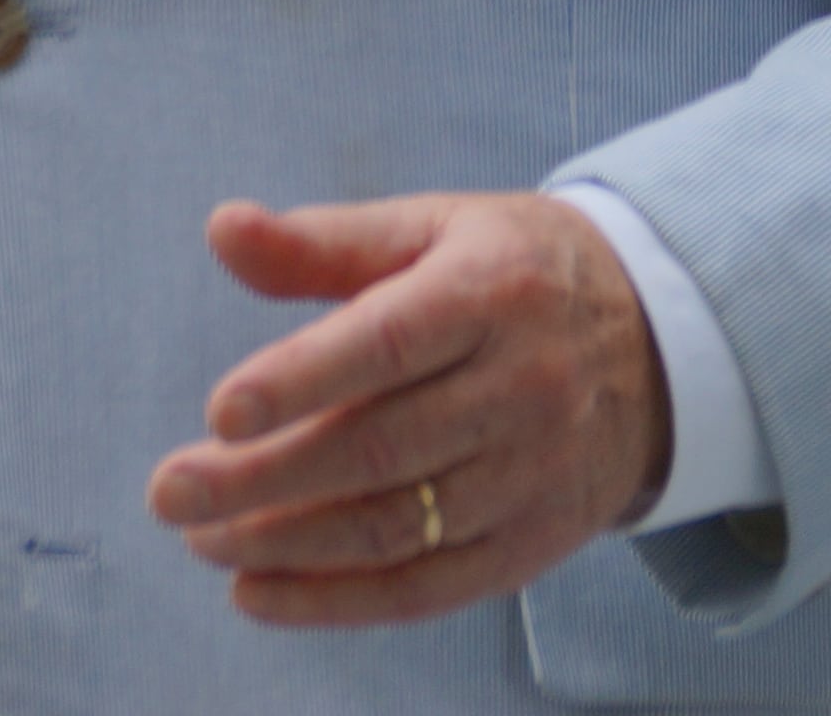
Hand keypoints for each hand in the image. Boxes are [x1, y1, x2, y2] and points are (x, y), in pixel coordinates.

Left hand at [144, 192, 674, 625]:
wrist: (659, 341)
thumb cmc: (513, 274)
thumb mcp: (433, 229)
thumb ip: (323, 242)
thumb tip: (221, 228)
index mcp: (489, 292)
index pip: (387, 343)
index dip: (301, 380)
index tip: (218, 413)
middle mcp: (520, 386)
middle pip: (378, 448)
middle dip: (262, 481)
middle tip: (170, 492)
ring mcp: (532, 472)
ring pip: (395, 526)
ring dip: (284, 544)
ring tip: (201, 538)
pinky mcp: (534, 541)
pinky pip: (427, 587)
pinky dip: (337, 601)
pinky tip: (259, 591)